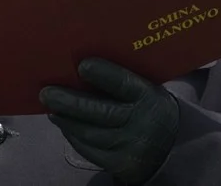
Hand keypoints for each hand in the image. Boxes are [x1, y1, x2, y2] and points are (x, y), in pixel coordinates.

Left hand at [39, 58, 179, 184]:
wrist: (173, 146)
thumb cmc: (152, 106)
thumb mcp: (149, 87)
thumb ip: (127, 75)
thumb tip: (92, 57)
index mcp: (149, 97)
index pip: (124, 85)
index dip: (104, 75)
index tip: (82, 65)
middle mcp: (141, 123)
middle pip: (101, 112)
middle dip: (71, 102)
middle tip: (46, 93)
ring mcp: (130, 146)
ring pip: (91, 133)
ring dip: (66, 120)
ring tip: (50, 107)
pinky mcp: (119, 164)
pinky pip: (90, 150)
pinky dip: (73, 136)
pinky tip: (63, 123)